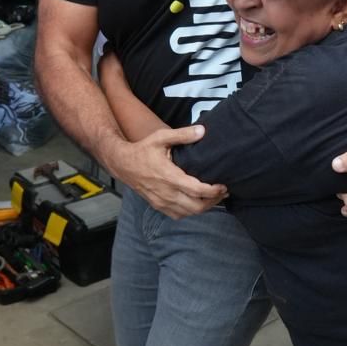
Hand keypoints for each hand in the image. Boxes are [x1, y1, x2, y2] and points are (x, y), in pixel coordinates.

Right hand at [111, 128, 227, 218]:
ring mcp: (162, 201)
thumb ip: (182, 135)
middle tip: (222, 192)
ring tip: (213, 197)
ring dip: (203, 207)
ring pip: (189, 213)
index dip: (213, 191)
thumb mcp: (161, 137)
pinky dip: (190, 211)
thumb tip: (202, 131)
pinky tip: (196, 202)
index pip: (197, 190)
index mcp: (169, 176)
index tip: (223, 186)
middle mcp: (167, 193)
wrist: (123, 164)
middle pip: (196, 207)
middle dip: (213, 201)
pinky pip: (179, 214)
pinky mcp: (158, 205)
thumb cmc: (143, 150)